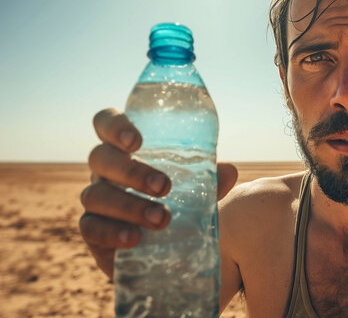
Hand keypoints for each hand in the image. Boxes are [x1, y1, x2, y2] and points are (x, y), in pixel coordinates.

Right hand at [79, 108, 237, 279]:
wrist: (169, 250)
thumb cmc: (180, 206)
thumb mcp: (197, 191)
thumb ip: (210, 180)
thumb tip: (229, 170)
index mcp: (126, 151)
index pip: (106, 124)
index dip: (114, 125)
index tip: (137, 141)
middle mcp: (106, 172)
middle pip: (100, 158)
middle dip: (131, 171)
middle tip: (164, 186)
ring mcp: (97, 202)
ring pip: (96, 195)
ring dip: (129, 206)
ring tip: (162, 219)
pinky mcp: (93, 233)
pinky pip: (91, 229)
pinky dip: (112, 233)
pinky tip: (134, 238)